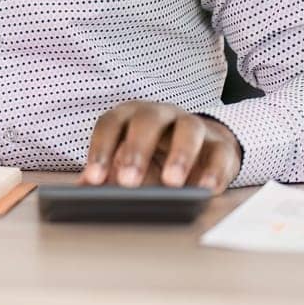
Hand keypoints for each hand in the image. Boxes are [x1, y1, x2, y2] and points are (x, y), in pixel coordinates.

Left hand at [79, 100, 241, 193]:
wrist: (200, 151)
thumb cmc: (154, 158)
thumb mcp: (128, 165)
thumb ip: (108, 174)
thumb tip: (83, 189)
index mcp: (130, 117)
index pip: (111, 124)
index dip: (101, 149)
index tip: (94, 179)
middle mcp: (161, 115)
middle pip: (147, 120)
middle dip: (137, 150)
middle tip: (129, 182)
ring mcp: (192, 126)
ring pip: (188, 128)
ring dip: (180, 155)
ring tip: (172, 184)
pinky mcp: (220, 144)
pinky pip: (220, 152)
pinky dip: (214, 170)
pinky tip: (206, 189)